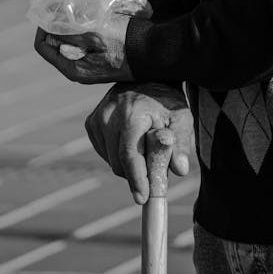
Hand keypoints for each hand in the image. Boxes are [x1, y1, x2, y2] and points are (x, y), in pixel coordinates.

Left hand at [34, 12, 132, 82]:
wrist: (155, 51)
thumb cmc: (125, 43)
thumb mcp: (93, 34)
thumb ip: (68, 31)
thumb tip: (49, 25)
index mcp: (72, 69)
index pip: (43, 47)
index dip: (43, 27)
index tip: (52, 9)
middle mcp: (79, 69)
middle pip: (57, 42)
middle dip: (61, 23)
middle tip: (71, 6)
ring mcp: (91, 64)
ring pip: (73, 39)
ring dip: (76, 23)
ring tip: (86, 10)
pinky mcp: (102, 58)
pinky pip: (87, 40)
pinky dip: (88, 27)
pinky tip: (98, 17)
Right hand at [85, 82, 193, 203]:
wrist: (146, 76)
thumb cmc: (167, 100)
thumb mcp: (181, 118)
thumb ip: (181, 143)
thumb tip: (180, 169)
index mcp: (131, 112)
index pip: (129, 153)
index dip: (136, 178)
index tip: (143, 198)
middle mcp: (108, 114)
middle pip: (119, 162)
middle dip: (138, 172)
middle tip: (157, 166)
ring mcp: (97, 118)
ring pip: (111, 160)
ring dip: (129, 163)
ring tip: (145, 144)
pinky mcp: (91, 123)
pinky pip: (105, 153)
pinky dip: (119, 155)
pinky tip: (131, 140)